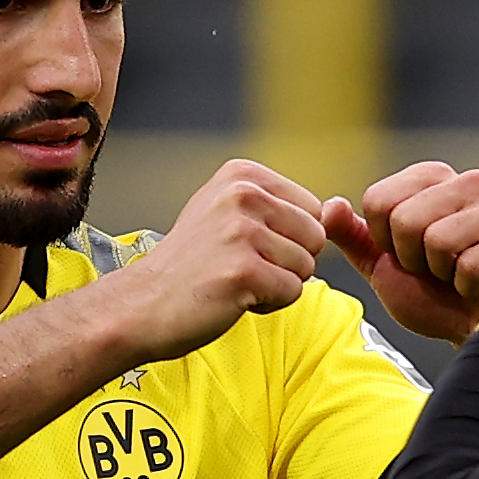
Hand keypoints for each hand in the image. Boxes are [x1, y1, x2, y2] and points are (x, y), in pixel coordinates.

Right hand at [106, 160, 326, 364]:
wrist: (141, 304)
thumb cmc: (190, 266)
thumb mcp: (230, 216)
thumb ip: (281, 210)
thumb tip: (337, 208)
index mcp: (242, 174)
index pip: (312, 209)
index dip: (288, 240)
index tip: (244, 247)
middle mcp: (243, 195)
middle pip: (316, 237)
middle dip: (288, 263)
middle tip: (240, 268)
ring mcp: (242, 232)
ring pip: (307, 267)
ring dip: (277, 285)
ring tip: (234, 282)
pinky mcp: (243, 270)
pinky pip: (292, 292)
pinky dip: (268, 304)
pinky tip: (233, 298)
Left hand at [320, 161, 478, 345]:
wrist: (475, 330)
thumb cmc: (433, 297)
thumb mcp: (382, 266)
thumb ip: (353, 236)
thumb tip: (328, 206)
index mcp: (431, 179)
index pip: (377, 199)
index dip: (384, 240)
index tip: (408, 254)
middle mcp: (468, 181)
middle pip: (405, 219)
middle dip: (412, 258)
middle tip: (435, 269)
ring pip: (437, 239)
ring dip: (441, 272)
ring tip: (458, 274)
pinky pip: (469, 264)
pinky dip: (467, 286)